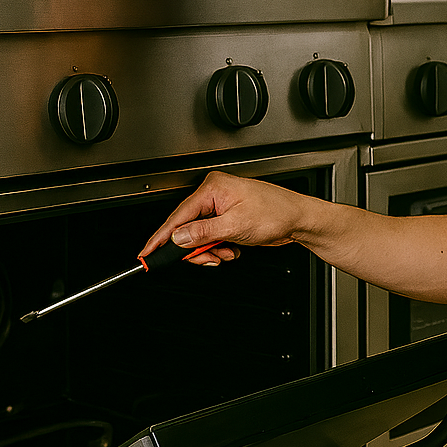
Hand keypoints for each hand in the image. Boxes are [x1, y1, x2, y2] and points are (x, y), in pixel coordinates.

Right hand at [139, 171, 310, 265]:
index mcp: (213, 188)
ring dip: (211, 251)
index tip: (147, 252)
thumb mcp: (236, 226)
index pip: (178, 215)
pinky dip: (219, 249)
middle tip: (208, 258)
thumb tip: (178, 237)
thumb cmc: (277, 212)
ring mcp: (222, 207)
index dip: (162, 237)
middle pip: (188, 229)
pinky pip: (212, 238)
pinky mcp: (228, 219)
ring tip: (227, 252)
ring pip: (200, 237)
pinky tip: (232, 249)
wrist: (299, 219)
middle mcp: (215, 195)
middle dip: (198, 248)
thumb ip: (203, 233)